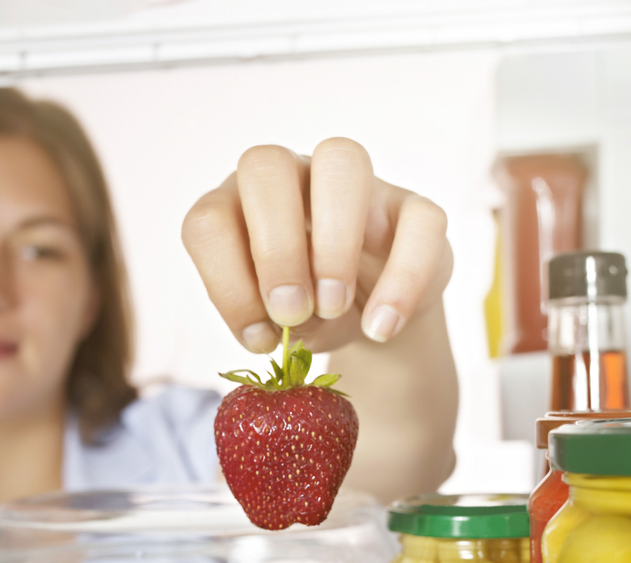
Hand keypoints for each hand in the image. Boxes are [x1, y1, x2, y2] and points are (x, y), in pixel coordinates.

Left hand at [182, 138, 451, 352]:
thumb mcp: (273, 325)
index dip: (227, 281)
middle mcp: (292, 177)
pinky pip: (419, 218)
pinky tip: (380, 326)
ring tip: (333, 308)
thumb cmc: (305, 312)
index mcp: (240, 205)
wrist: (368, 319)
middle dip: (275, 248)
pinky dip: (402, 278)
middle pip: (266, 166)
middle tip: (291, 312)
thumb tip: (270, 325)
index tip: (257, 335)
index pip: (211, 219)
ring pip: (342, 160)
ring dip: (333, 241)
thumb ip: (261, 320)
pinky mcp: (413, 208)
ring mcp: (356, 183)